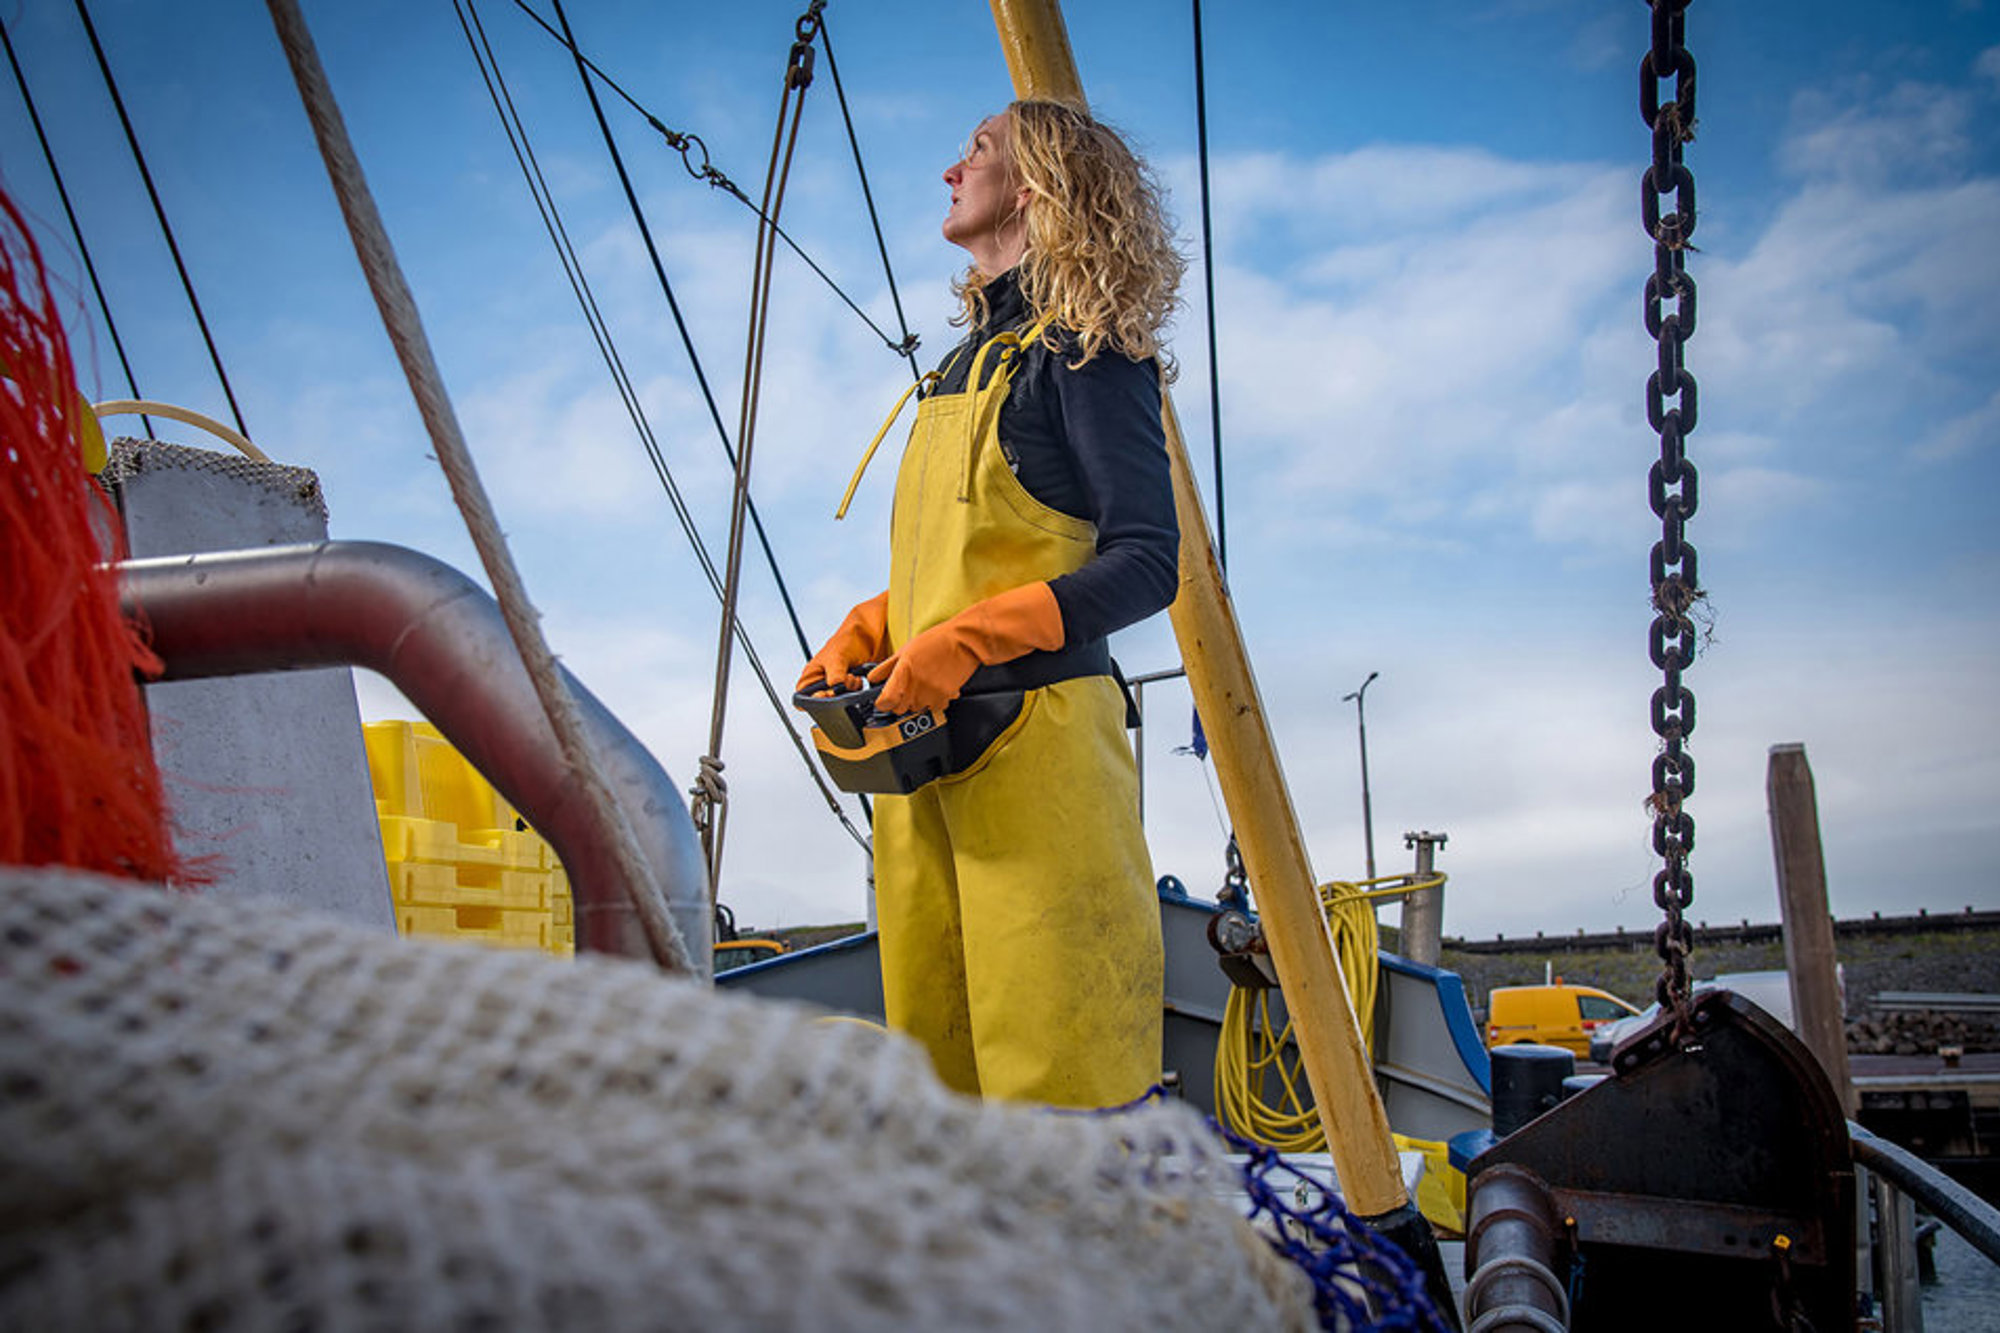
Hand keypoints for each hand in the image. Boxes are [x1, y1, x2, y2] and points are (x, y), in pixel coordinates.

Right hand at [796, 591, 889, 695]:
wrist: (870, 635)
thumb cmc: (848, 639)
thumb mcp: (837, 657)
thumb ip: (834, 676)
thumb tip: (835, 691)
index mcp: (811, 675)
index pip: (802, 697)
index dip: (812, 700)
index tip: (825, 695)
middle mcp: (822, 683)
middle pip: (823, 702)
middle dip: (835, 696)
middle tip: (843, 684)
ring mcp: (837, 686)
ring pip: (839, 702)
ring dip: (848, 692)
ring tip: (853, 677)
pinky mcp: (851, 688)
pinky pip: (853, 697)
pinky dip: (857, 691)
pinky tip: (860, 679)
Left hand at [871, 582, 1063, 714]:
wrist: (965, 642)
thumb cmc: (936, 642)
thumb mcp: (905, 650)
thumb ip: (886, 667)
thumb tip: (873, 678)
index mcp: (903, 674)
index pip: (885, 702)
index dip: (882, 702)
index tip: (883, 698)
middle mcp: (916, 688)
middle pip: (899, 709)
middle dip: (899, 700)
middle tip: (906, 685)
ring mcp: (931, 695)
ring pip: (916, 709)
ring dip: (916, 700)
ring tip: (923, 682)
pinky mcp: (945, 699)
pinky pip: (933, 707)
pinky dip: (932, 700)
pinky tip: (935, 685)